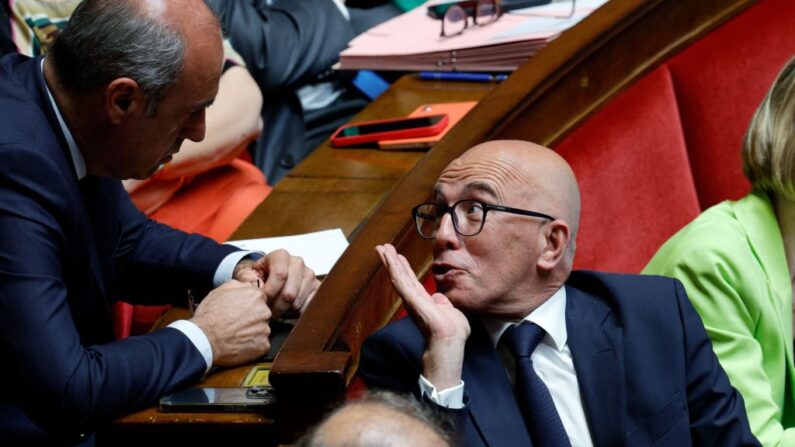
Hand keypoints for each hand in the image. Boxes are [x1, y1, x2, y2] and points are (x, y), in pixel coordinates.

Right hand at [190, 280, 271, 366]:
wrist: (205, 338)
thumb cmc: (210, 315)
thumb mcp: (220, 290)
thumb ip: (238, 285)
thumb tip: (247, 285)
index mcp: (256, 296)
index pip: (259, 298)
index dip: (248, 305)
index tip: (241, 310)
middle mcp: (264, 312)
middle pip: (262, 313)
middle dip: (253, 318)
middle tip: (238, 322)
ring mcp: (265, 329)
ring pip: (262, 329)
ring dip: (253, 331)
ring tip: (237, 333)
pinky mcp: (263, 345)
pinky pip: (261, 343)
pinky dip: (253, 344)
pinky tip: (240, 343)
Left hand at [235, 250, 320, 319]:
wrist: (269, 279)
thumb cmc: (258, 278)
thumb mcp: (247, 275)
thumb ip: (247, 280)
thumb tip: (254, 287)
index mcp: (281, 256)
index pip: (280, 274)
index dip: (270, 292)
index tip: (261, 301)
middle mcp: (298, 262)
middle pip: (289, 292)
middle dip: (276, 307)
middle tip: (266, 313)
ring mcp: (310, 275)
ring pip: (297, 302)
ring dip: (284, 312)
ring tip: (275, 311)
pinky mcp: (317, 288)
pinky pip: (308, 307)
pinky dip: (296, 314)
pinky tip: (286, 311)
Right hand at [376, 244, 469, 389]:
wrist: (450, 341)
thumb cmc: (452, 332)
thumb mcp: (450, 312)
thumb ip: (443, 303)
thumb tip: (439, 298)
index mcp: (423, 300)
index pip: (411, 280)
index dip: (403, 267)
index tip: (396, 255)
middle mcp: (414, 299)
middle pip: (400, 275)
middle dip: (391, 261)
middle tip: (382, 247)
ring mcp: (411, 299)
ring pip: (398, 276)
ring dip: (389, 261)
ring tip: (381, 248)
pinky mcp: (411, 299)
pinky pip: (400, 281)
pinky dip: (394, 268)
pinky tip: (389, 258)